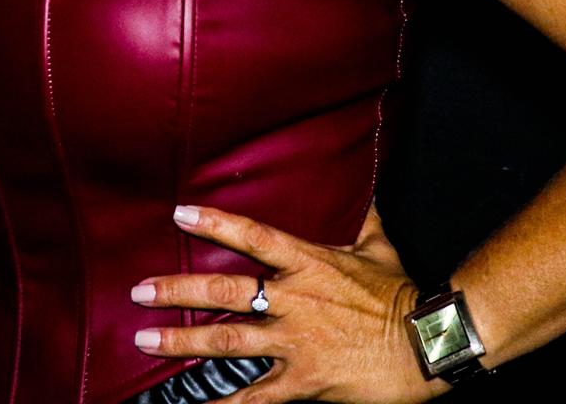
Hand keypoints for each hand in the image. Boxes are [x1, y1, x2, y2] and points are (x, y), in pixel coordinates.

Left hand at [128, 199, 447, 402]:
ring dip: (181, 340)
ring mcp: (294, 341)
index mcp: (308, 262)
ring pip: (225, 339)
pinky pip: (253, 396)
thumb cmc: (402, 293)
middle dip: (176, 290)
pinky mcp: (302, 380)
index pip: (252, 235)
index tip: (179, 214)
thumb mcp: (379, 246)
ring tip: (146, 338)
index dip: (214, 223)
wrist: (427, 342)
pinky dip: (222, 402)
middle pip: (223, 289)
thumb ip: (360, 217)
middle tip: (138, 291)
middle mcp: (292, 299)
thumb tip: (360, 183)